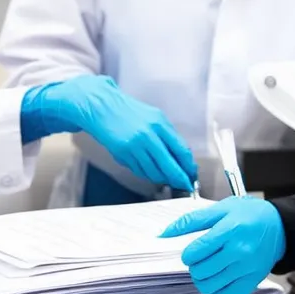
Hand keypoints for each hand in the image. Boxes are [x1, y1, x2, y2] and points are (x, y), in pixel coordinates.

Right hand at [21, 76, 196, 191]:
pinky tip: (148, 171)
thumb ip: (168, 135)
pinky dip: (147, 173)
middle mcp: (148, 135)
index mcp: (160, 124)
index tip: (192, 175)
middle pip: (169, 165)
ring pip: (154, 171)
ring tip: (165, 178)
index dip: (188, 166)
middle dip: (178, 178)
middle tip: (183, 185)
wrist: (102, 108)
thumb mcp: (153, 117)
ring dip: (161, 178)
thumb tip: (182, 158)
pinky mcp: (123, 154)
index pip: (181, 150)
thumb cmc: (129, 112)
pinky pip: (140, 170)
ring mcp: (135, 146)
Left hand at [159, 197, 284, 293]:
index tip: (193, 251)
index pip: (196, 252)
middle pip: (200, 270)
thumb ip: (190, 221)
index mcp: (230, 230)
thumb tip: (164, 234)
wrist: (280, 227)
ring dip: (202, 278)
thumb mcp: (220, 209)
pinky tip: (219, 275)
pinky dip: (216, 288)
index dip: (188, 254)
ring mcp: (247, 269)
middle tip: (202, 258)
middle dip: (194, 265)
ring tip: (208, 267)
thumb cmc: (249, 215)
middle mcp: (240, 252)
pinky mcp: (252, 281)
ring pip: (209, 286)